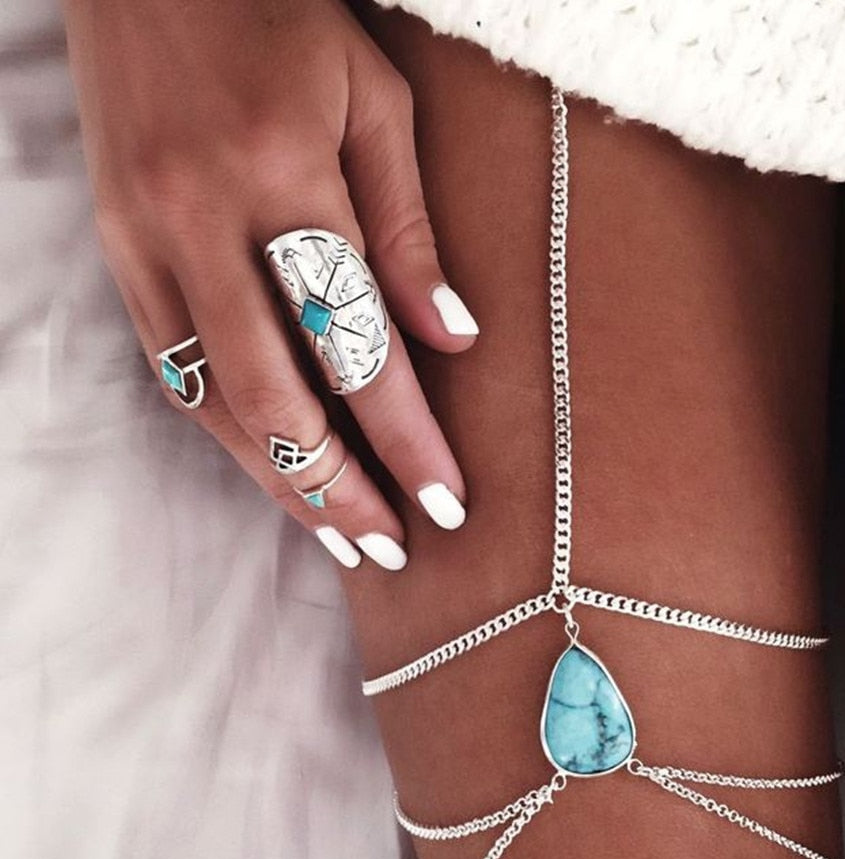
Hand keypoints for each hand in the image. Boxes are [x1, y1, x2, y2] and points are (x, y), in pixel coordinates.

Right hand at [63, 0, 478, 569]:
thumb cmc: (281, 19)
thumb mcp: (375, 101)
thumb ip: (411, 230)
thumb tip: (453, 341)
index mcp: (282, 175)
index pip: (356, 344)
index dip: (405, 436)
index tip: (446, 503)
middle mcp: (201, 221)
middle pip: (277, 397)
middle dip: (338, 487)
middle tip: (390, 545)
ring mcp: (144, 241)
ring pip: (213, 399)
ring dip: (277, 480)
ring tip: (336, 533)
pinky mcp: (116, 250)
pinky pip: (171, 366)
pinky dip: (226, 430)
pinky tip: (270, 468)